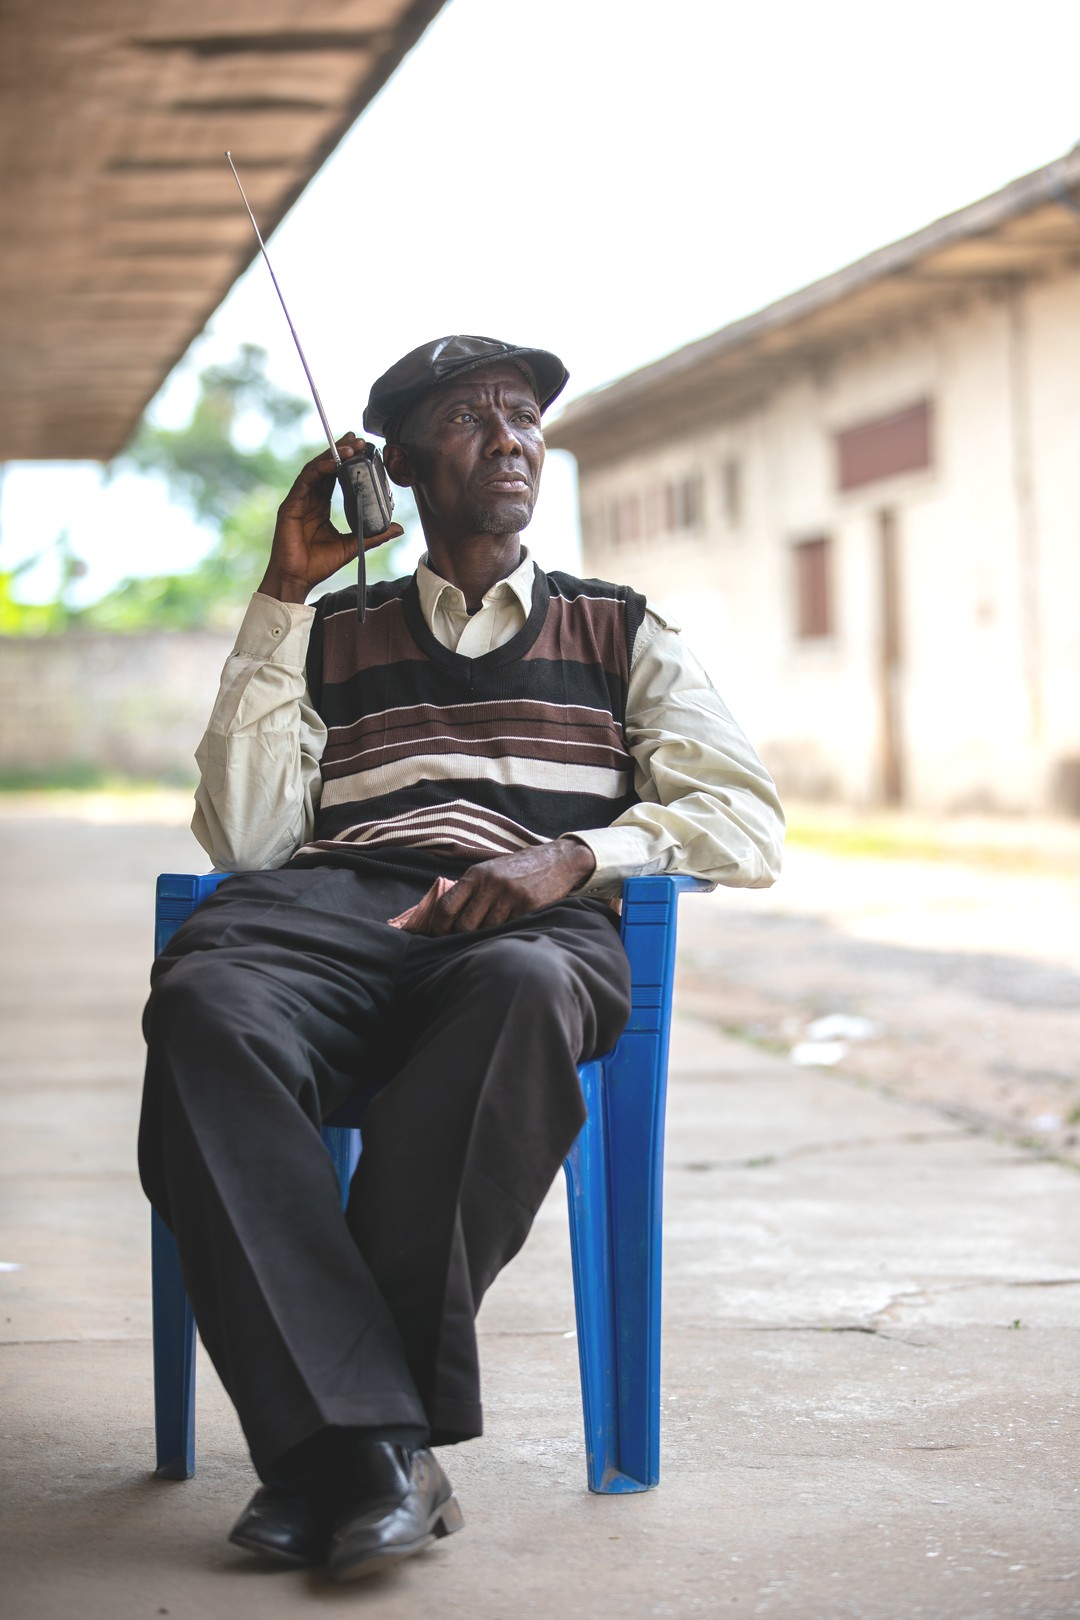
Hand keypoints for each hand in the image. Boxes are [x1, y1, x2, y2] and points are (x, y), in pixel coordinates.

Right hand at [258, 433, 404, 603]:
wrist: (298, 579)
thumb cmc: (320, 564)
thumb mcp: (353, 545)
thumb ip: (374, 535)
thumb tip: (398, 528)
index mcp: (321, 506)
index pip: (334, 477)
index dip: (347, 462)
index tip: (363, 449)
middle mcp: (309, 499)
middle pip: (324, 467)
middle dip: (341, 451)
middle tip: (359, 440)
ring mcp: (298, 500)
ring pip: (315, 469)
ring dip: (332, 456)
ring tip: (350, 447)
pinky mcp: (290, 505)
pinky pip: (305, 480)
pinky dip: (319, 469)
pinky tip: (333, 462)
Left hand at [426, 841, 596, 935]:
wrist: (555, 861)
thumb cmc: (516, 870)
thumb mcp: (488, 871)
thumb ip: (468, 890)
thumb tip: (442, 918)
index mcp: (476, 875)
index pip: (446, 906)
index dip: (438, 926)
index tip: (439, 935)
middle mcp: (491, 884)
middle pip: (465, 925)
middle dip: (463, 936)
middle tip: (467, 939)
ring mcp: (510, 896)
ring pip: (487, 930)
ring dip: (486, 936)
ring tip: (490, 933)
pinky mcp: (529, 906)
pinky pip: (509, 930)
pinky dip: (506, 933)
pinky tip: (509, 928)